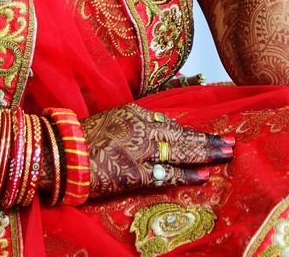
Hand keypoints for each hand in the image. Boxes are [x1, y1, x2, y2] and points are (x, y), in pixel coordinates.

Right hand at [82, 102, 234, 198]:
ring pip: (179, 152)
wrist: (57, 155)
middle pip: (181, 135)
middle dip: (208, 140)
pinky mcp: (132, 173)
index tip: (209, 134)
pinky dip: (185, 175)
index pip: (170, 123)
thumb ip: (136, 124)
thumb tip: (162, 129)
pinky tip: (203, 175)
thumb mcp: (112, 120)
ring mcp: (138, 151)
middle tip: (231, 143)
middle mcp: (140, 128)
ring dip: (204, 155)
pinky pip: (164, 174)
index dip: (192, 131)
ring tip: (225, 156)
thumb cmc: (81, 139)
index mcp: (134, 114)